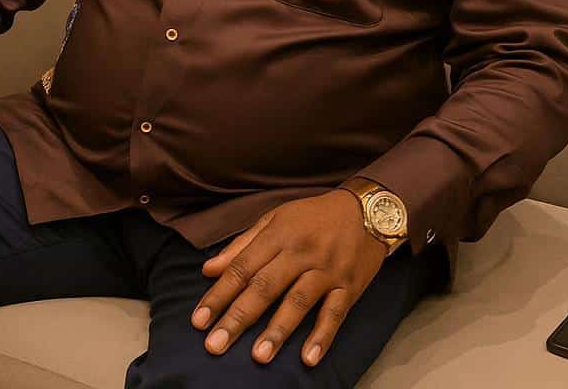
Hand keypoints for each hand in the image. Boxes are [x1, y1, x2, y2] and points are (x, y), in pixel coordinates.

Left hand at [191, 189, 388, 366]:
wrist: (368, 208)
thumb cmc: (315, 216)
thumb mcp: (276, 218)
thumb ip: (242, 245)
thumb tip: (209, 269)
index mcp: (278, 234)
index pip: (243, 267)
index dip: (219, 294)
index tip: (199, 321)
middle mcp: (301, 252)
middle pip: (265, 287)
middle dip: (239, 317)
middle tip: (216, 344)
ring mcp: (327, 270)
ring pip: (298, 301)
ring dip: (278, 329)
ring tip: (258, 355)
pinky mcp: (349, 285)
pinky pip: (335, 313)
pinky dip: (323, 335)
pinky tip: (309, 358)